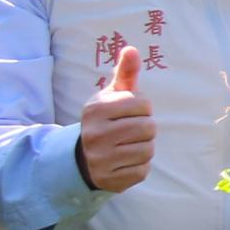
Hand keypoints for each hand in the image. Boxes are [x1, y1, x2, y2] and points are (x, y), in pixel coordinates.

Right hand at [77, 48, 154, 193]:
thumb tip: (132, 49)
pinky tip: (123, 160)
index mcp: (96, 110)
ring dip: (144, 147)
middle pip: (148, 127)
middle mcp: (95, 134)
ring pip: (148, 149)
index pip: (143, 104)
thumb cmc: (105, 120)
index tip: (129, 112)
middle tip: (129, 130)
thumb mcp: (111, 95)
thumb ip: (124, 73)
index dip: (142, 108)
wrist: (80, 158)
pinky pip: (143, 169)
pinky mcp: (110, 180)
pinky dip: (139, 165)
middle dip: (145, 127)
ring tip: (126, 145)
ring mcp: (101, 159)